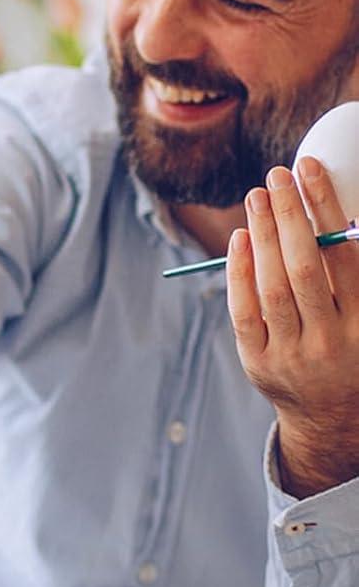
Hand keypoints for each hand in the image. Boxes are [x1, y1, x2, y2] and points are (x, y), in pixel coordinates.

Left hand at [228, 158, 358, 497]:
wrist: (330, 416)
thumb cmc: (353, 348)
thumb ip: (354, 273)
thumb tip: (340, 216)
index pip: (346, 255)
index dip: (326, 208)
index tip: (310, 170)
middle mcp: (333, 340)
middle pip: (305, 267)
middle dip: (289, 215)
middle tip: (276, 175)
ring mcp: (293, 354)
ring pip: (272, 286)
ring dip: (262, 234)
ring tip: (257, 196)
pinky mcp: (259, 362)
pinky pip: (244, 311)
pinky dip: (240, 272)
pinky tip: (240, 238)